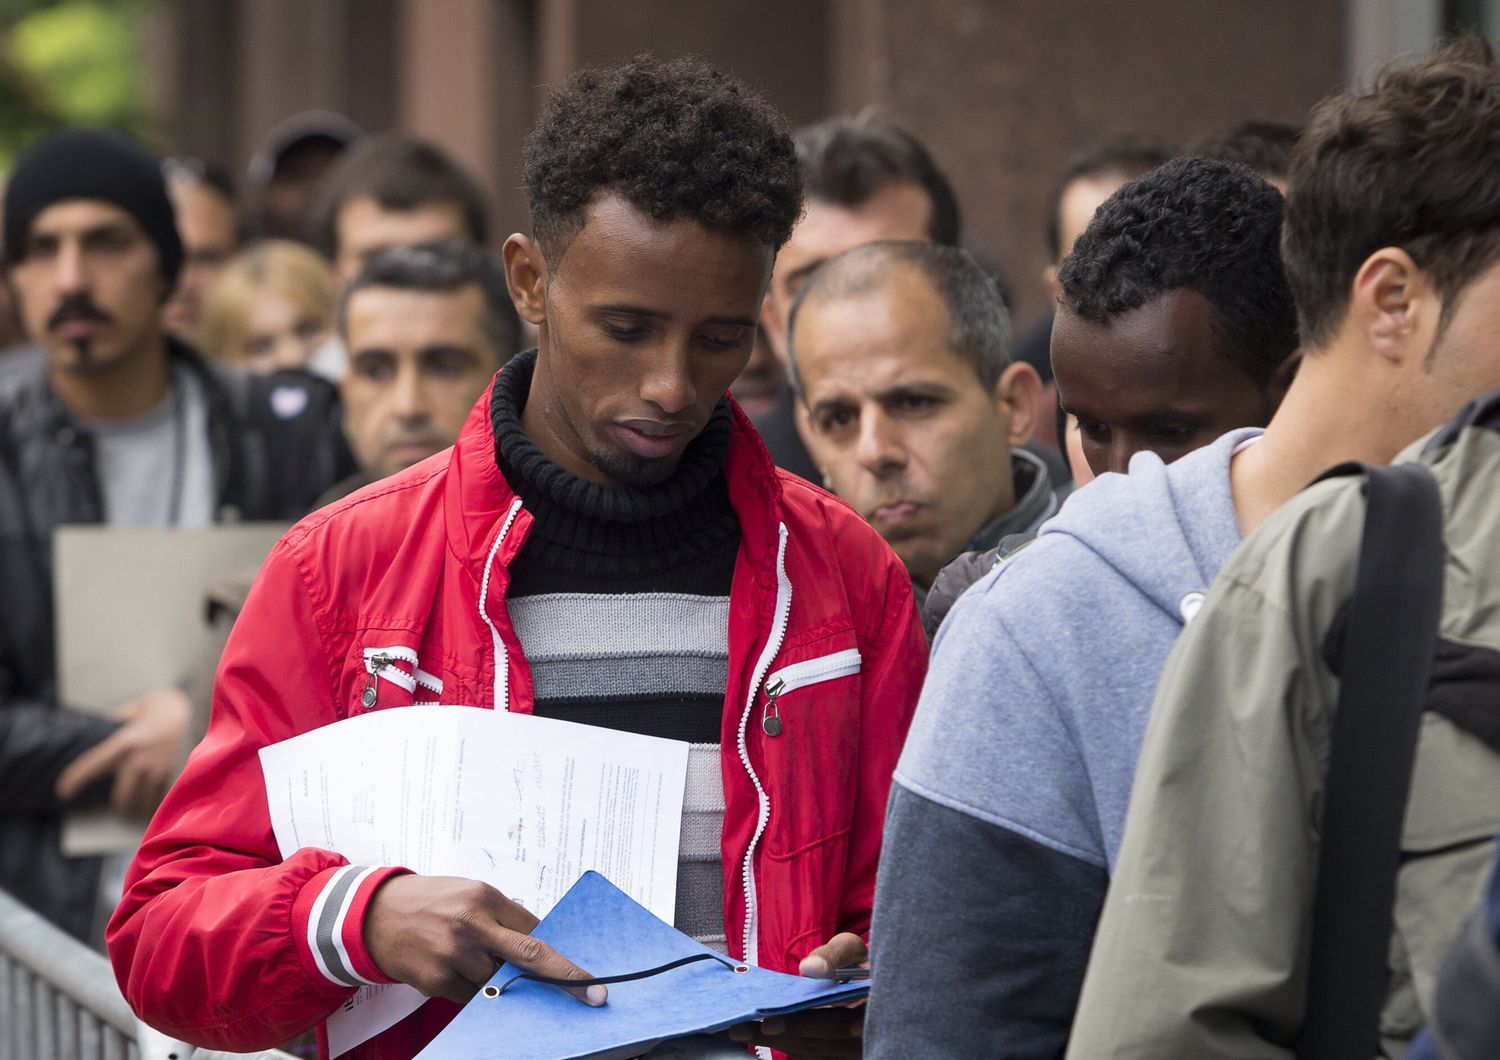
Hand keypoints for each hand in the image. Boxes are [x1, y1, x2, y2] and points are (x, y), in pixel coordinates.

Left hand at [55, 689, 191, 815]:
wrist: (197, 709)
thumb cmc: (164, 706)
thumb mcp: (137, 707)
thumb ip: (121, 720)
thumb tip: (109, 726)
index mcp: (126, 741)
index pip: (94, 764)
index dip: (76, 778)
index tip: (63, 791)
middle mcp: (139, 758)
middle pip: (122, 795)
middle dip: (119, 804)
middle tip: (117, 806)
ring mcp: (158, 767)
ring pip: (142, 800)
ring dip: (137, 805)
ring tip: (136, 806)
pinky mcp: (173, 772)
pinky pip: (159, 795)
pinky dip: (154, 799)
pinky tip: (154, 800)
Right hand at [363, 874, 606, 1005]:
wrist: (373, 913)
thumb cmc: (430, 901)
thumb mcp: (470, 893)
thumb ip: (503, 917)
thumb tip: (539, 942)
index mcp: (485, 897)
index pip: (536, 928)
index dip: (559, 951)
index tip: (585, 970)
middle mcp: (471, 925)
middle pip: (530, 955)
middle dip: (564, 976)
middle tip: (591, 992)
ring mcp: (454, 955)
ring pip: (498, 981)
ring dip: (496, 978)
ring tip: (467, 957)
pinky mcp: (437, 980)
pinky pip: (472, 997)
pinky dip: (472, 989)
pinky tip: (455, 969)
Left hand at [724, 933, 866, 1058]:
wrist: (879, 986)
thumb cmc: (863, 963)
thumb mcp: (854, 949)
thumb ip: (834, 954)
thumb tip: (808, 968)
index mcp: (874, 1010)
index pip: (840, 1025)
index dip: (804, 1025)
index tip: (769, 1023)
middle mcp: (868, 1038)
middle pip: (820, 1046)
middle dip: (776, 1037)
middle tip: (739, 1029)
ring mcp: (855, 1053)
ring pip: (814, 1055)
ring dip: (777, 1044)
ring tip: (741, 1032)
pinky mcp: (841, 1057)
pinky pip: (814, 1057)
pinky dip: (788, 1047)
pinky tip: (761, 1037)